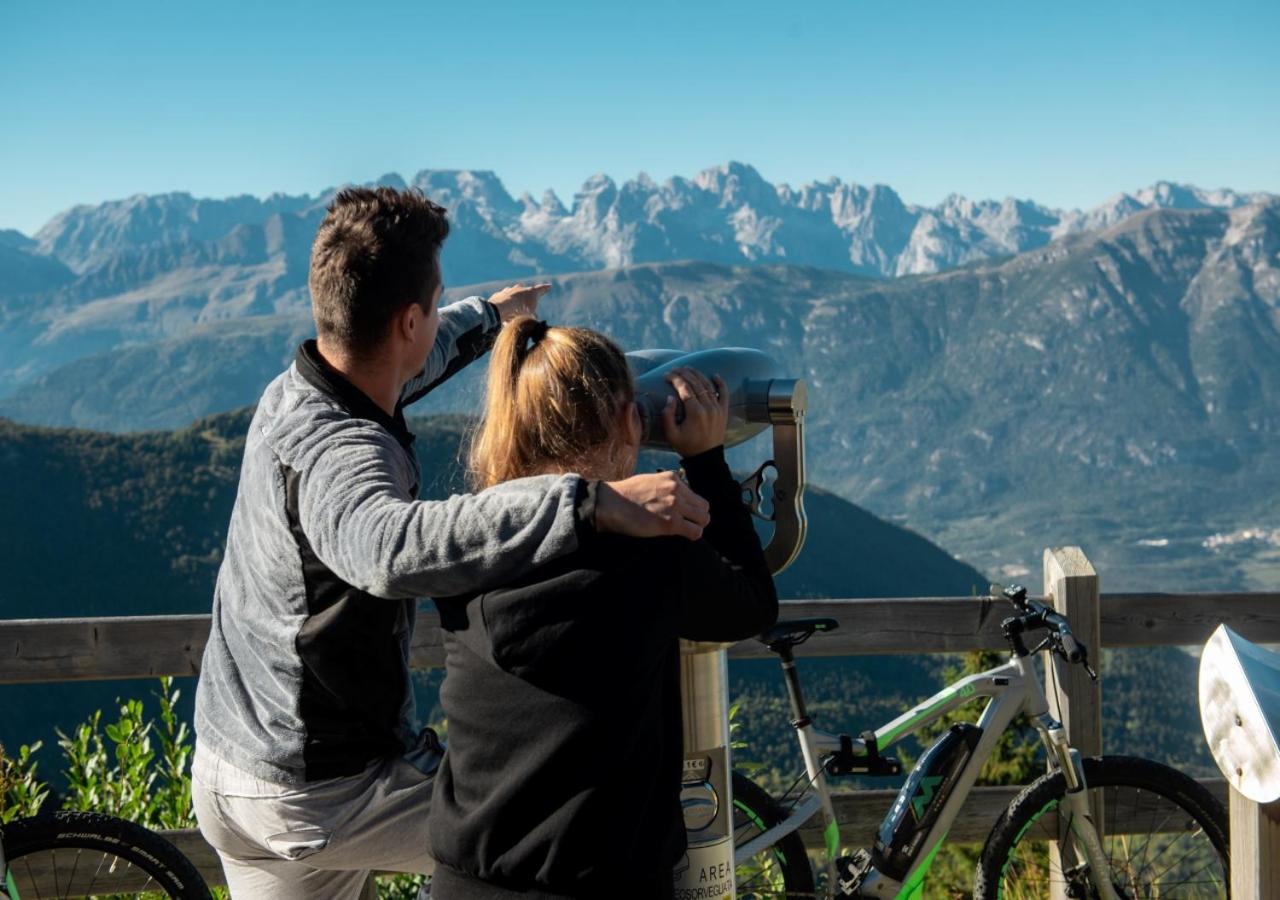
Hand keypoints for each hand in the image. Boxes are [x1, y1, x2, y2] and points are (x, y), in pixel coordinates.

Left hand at [489, 282, 550, 322]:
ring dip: (514, 303)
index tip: (549, 286)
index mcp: (531, 292)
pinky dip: (504, 307)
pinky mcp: (498, 295)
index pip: (541, 289)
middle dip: (526, 295)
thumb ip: (533, 318)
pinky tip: (503, 315)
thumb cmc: (519, 313)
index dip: (545, 289)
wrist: (500, 308)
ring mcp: (508, 291)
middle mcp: (520, 288)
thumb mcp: (530, 318)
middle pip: (525, 290)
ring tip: (513, 314)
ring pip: (513, 295)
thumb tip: (534, 320)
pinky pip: (503, 301)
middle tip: (527, 302)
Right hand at [596, 471, 710, 540]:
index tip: (681, 513)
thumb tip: (673, 498)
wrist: (611, 503)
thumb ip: (664, 487)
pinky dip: (693, 535)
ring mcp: (675, 506)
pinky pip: (696, 531)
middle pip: (703, 506)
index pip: (694, 494)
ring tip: (685, 530)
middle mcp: (677, 489)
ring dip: (696, 525)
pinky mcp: (671, 522)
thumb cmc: (625, 494)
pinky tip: (684, 535)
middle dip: (697, 516)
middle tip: (686, 523)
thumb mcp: (648, 481)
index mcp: (672, 478)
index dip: (689, 506)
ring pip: (703, 518)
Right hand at [662, 367, 728, 457]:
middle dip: (684, 373)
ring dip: (698, 374)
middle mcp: (708, 408)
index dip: (675, 379)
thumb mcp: (671, 434)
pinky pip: (724, 394)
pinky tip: (715, 375)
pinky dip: (720, 383)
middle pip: (696, 384)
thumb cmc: (687, 446)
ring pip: (708, 385)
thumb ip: (667, 415)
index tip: (667, 375)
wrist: (707, 457)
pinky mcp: (723, 411)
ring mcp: (717, 409)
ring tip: (688, 368)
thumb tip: (670, 398)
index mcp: (695, 412)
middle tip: (674, 369)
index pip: (685, 389)